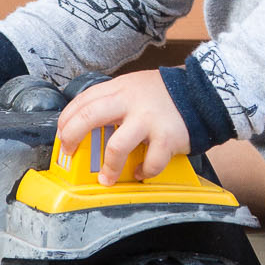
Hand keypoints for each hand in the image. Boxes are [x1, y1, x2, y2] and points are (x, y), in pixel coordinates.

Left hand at [56, 70, 189, 185]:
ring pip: (116, 146)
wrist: (201, 93)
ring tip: (106, 178)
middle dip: (72, 138)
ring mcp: (149, 120)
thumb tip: (85, 123)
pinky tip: (140, 172)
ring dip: (107, 167)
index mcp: (120, 88)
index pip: (83, 101)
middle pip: (90, 117)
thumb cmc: (164, 95)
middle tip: (70, 153)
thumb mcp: (134, 87)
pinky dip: (142, 171)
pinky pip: (149, 162)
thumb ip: (113, 100)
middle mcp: (131, 101)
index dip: (66, 121)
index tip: (63, 136)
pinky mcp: (166, 137)